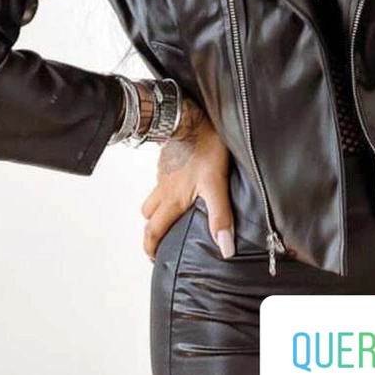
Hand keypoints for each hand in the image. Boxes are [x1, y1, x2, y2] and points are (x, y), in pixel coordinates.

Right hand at [140, 95, 233, 262]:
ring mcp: (164, 172)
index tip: (153, 258)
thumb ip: (219, 217)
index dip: (151, 247)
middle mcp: (163, 188)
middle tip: (160, 239)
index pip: (154, 230)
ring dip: (157, 207)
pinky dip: (166, 188)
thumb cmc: (204, 149)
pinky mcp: (168, 158)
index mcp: (172, 199)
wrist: (191, 117)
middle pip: (149, 215)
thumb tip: (225, 249)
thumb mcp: (216, 185)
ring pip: (154, 195)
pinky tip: (181, 184)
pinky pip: (162, 178)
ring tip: (171, 213)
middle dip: (152, 230)